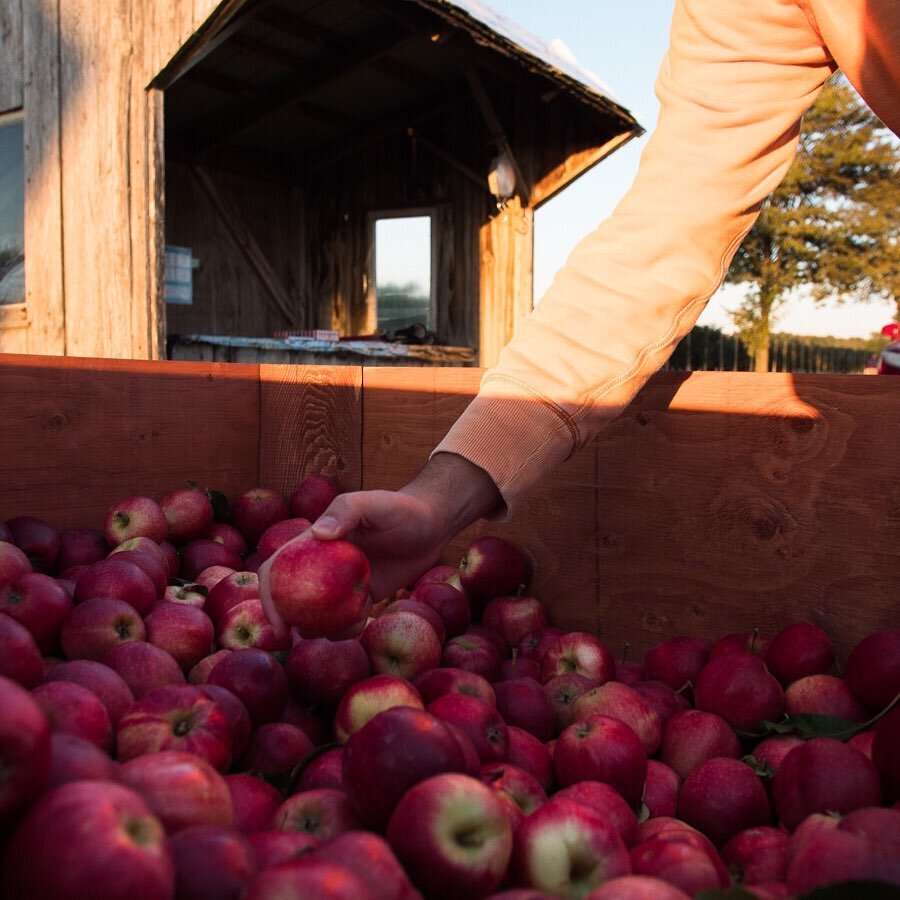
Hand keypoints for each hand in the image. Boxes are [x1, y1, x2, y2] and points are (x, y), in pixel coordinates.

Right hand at [258, 453, 502, 635]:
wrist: (432, 525)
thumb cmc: (400, 508)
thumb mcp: (374, 503)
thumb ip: (346, 512)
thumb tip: (318, 533)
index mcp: (314, 543)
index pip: (278, 569)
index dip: (268, 594)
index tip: (277, 621)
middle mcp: (322, 566)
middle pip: (290, 598)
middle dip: (286, 621)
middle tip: (295, 638)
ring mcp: (340, 585)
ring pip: (316, 615)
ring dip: (320, 629)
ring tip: (344, 627)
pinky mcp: (362, 598)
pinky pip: (346, 621)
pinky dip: (347, 629)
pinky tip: (362, 624)